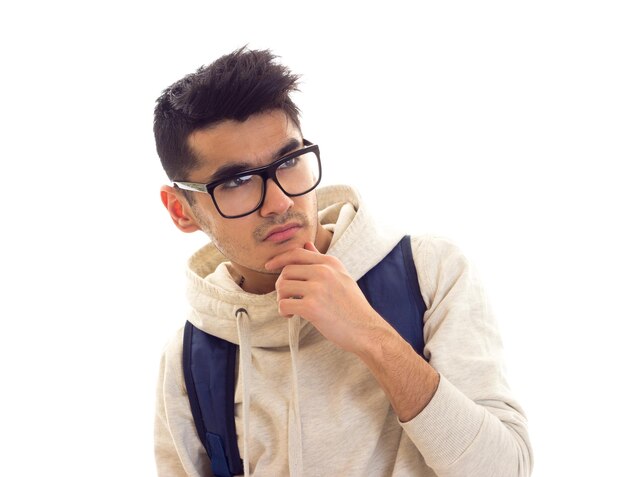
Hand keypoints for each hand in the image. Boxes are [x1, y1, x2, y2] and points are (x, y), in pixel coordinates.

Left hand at [265, 242, 392, 353]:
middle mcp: (324, 271)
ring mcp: (317, 289)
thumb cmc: (352, 306)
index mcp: (330, 262)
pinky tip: (292, 315)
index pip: (297, 253)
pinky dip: (283, 311)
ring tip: (291, 307)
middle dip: (281, 285)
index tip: (269, 265)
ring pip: (282, 286)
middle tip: (287, 297)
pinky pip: (284, 304)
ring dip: (282, 298)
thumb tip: (306, 244)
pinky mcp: (311, 307)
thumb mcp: (341, 276)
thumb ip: (321, 260)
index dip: (279, 258)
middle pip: (286, 270)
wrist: (366, 330)